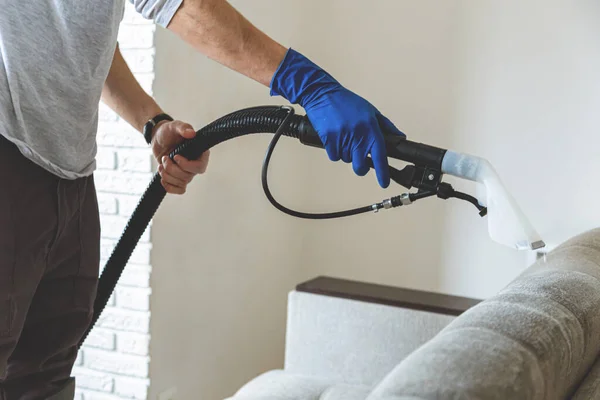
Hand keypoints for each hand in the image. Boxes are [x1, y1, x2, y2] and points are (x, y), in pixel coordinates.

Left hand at [151, 120, 209, 194]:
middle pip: (188, 177)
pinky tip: (162, 178)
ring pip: (181, 183)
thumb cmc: (168, 131)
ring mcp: (187, 172)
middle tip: (164, 158)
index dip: (187, 165)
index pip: (200, 167)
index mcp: (200, 152)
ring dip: (167, 175)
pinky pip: (179, 189)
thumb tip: (191, 133)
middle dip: (172, 169)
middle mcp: (195, 164)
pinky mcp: (178, 177)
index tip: (176, 156)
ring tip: (161, 164)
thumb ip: (184, 128)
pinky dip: (169, 187)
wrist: (158, 138)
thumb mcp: (175, 126)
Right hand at [269, 48, 404, 187]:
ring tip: (344, 137)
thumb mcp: (370, 110)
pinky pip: (334, 156)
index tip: (384, 182)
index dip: (383, 172)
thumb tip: (399, 137)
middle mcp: (358, 135)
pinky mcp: (329, 140)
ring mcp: (343, 138)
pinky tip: (335, 138)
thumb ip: (386, 126)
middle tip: (359, 160)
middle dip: (360, 167)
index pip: (380, 155)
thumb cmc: (346, 102)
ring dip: (346, 154)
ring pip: (346, 160)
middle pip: (360, 166)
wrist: (323, 94)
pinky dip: (334, 151)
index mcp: (371, 128)